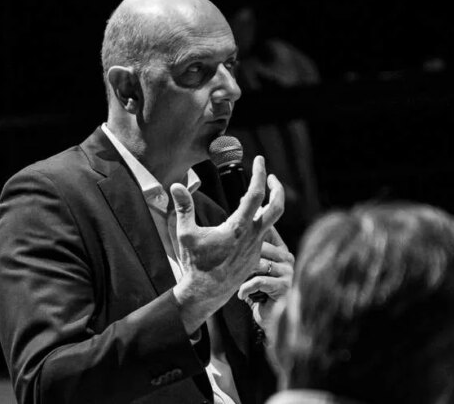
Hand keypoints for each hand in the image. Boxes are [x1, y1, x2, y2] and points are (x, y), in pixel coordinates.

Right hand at [171, 156, 284, 333]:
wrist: (205, 293)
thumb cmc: (195, 264)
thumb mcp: (186, 234)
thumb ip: (183, 208)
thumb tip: (176, 186)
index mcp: (238, 228)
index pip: (256, 194)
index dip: (259, 173)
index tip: (259, 160)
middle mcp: (253, 237)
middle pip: (277, 207)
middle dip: (277, 188)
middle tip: (270, 175)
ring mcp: (256, 248)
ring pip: (272, 221)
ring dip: (269, 205)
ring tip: (257, 195)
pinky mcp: (255, 257)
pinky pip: (263, 235)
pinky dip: (259, 222)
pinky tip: (248, 220)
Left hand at [238, 227, 293, 329]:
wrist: (272, 321)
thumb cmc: (259, 294)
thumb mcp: (254, 271)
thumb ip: (250, 255)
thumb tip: (230, 237)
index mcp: (281, 251)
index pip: (268, 231)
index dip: (252, 229)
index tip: (236, 231)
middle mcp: (287, 258)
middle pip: (260, 246)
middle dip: (242, 257)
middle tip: (229, 266)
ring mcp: (288, 272)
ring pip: (258, 263)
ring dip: (243, 274)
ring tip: (236, 282)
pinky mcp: (284, 286)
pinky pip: (259, 281)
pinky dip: (246, 288)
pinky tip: (241, 296)